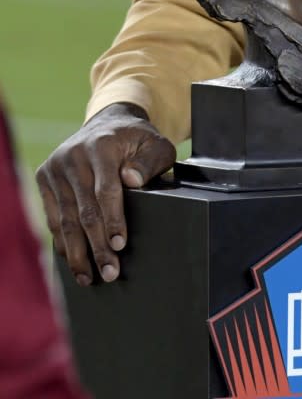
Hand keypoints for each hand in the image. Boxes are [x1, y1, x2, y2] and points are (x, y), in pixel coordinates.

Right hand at [36, 103, 175, 285]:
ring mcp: (56, 167)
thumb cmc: (136, 141)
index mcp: (102, 145)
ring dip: (78, 253)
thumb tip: (132, 181)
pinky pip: (53, 218)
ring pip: (65, 219)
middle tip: (109, 273)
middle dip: (97, 246)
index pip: (106, 190)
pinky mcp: (44, 178)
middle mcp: (74, 155)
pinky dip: (63, 242)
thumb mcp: (156, 145)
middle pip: (84, 210)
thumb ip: (150, 162)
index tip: (120, 245)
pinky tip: (74, 261)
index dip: (113, 220)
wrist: (107, 125)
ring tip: (89, 277)